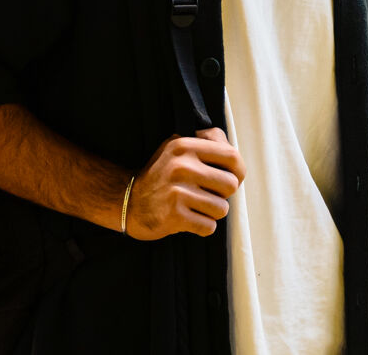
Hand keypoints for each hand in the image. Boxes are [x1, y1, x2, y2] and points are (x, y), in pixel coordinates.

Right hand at [124, 128, 244, 239]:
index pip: (232, 156)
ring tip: (197, 207)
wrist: (128, 202)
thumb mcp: (177, 147)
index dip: (239, 170)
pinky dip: (203, 227)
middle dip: (224, 194)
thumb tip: (231, 148)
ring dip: (213, 212)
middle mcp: (181, 167)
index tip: (233, 178)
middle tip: (208, 195)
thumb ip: (206, 141)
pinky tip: (190, 219)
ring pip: (222, 209)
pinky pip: (209, 226)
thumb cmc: (161, 174)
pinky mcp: (174, 216)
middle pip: (231, 185)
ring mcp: (177, 192)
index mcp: (185, 146)